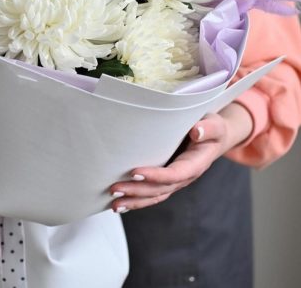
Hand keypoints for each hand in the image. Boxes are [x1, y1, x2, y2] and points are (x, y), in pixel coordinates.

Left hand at [109, 103, 252, 212]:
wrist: (214, 137)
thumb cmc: (212, 129)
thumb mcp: (215, 124)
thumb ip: (209, 128)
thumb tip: (197, 131)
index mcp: (196, 164)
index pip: (174, 174)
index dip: (155, 176)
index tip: (134, 173)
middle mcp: (185, 177)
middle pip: (159, 189)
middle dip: (136, 191)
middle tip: (114, 189)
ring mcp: (175, 181)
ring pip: (154, 196)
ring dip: (133, 200)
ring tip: (113, 202)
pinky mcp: (167, 180)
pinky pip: (152, 194)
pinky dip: (136, 200)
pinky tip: (120, 204)